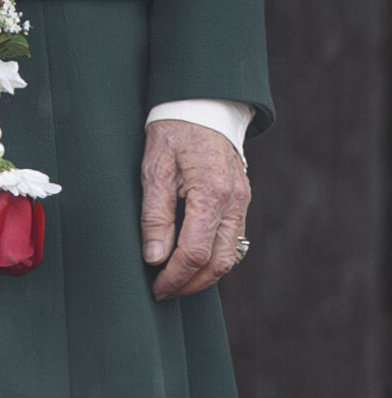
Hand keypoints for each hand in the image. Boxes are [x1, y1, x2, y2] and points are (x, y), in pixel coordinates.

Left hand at [141, 118, 250, 299]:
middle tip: (163, 292)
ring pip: (230, 256)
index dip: (174, 276)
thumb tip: (154, 257)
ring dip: (205, 276)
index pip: (195, 252)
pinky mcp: (242, 200)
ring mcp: (243, 202)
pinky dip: (215, 258)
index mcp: (211, 193)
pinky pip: (234, 240)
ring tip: (176, 282)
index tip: (155, 288)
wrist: (202, 105)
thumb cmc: (173, 132)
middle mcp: (234, 202)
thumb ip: (155, 215)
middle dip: (191, 284)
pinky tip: (193, 261)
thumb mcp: (154, 169)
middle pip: (219, 262)